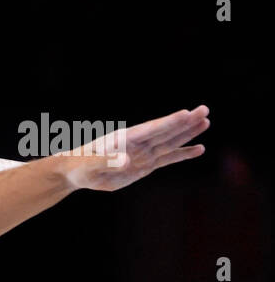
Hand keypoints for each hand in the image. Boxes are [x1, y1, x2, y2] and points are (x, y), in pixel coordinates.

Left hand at [60, 105, 209, 190]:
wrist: (77, 171)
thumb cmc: (80, 164)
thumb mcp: (91, 164)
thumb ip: (107, 161)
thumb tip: (126, 161)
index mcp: (125, 139)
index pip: (151, 129)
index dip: (169, 122)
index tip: (187, 113)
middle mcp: (138, 144)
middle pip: (166, 132)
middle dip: (185, 122)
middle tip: (205, 110)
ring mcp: (143, 154)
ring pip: (170, 143)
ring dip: (188, 134)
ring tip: (206, 122)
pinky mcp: (144, 165)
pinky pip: (167, 159)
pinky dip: (183, 154)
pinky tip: (199, 149)